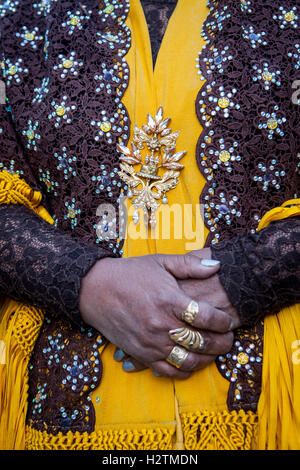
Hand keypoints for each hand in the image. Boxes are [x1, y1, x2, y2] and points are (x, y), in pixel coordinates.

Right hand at [79, 253, 233, 377]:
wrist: (96, 289)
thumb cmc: (130, 273)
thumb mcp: (160, 261)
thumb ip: (190, 264)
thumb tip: (218, 265)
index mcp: (169, 299)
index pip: (208, 317)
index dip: (224, 322)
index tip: (229, 321)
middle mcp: (161, 324)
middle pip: (202, 342)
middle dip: (222, 343)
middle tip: (229, 339)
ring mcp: (151, 342)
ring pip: (188, 361)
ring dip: (207, 360)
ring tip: (214, 352)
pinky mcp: (140, 353)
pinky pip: (167, 371)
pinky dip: (183, 371)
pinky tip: (192, 364)